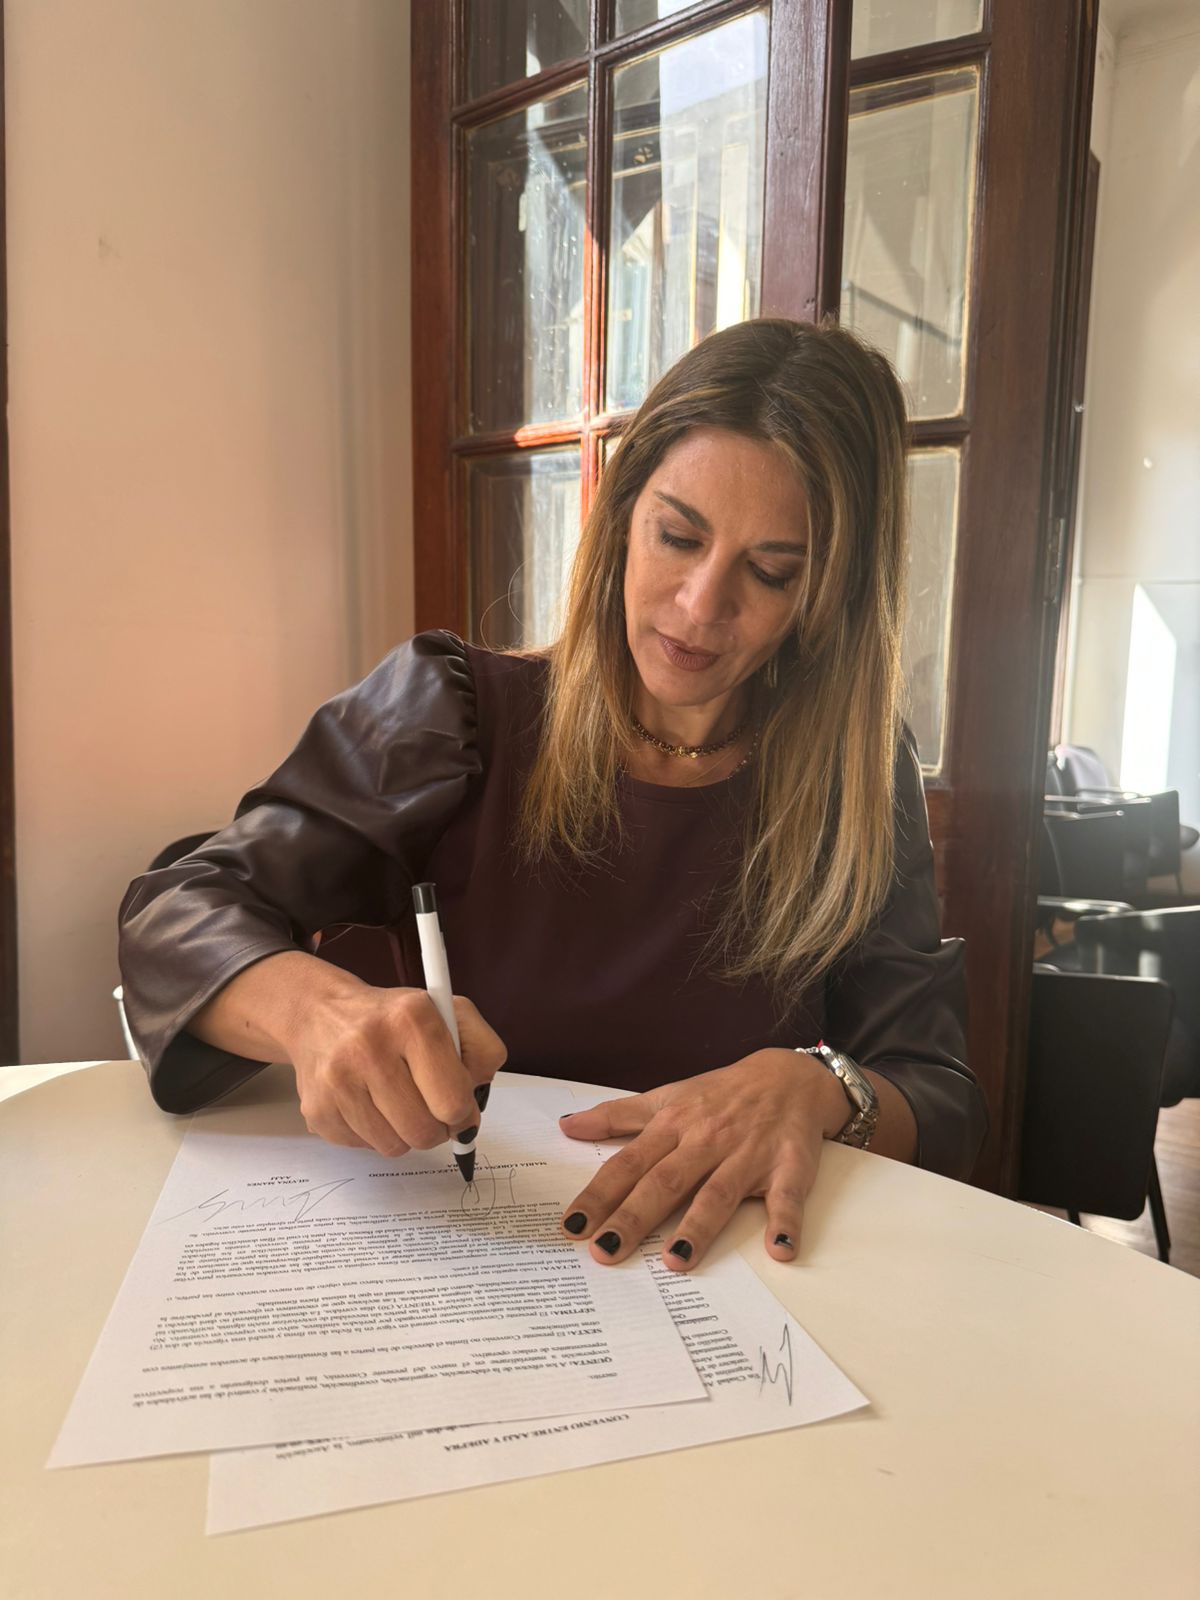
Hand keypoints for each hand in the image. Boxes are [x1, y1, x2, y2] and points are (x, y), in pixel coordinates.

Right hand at [285, 984, 506, 1156]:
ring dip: (404, 1133)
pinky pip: (365, 1148)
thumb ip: (482, 1052)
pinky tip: (369, 1102)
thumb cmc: (393, 1020)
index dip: (462, 1112)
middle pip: (425, 1132)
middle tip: (430, 1108)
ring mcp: (338, 1079)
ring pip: (394, 1147)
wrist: (321, 1013)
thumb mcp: (449, 1014)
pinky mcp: (317, 1108)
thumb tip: (472, 1110)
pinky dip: (374, 1133)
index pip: (452, 1100)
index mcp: (411, 1018)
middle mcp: (369, 1046)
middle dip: (436, 1128)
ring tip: (397, 1100)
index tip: (457, 1106)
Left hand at [557, 1049, 849, 1271]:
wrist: (791, 1077)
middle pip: (666, 1182)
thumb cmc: (722, 1094)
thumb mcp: (668, 1096)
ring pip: (718, 1193)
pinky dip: (786, 1223)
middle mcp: (707, 1141)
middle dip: (634, 1217)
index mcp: (674, 1125)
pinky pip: (787, 1198)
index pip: (629, 1164)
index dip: (600, 1194)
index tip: (572, 1226)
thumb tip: (567, 1128)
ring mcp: (749, 1155)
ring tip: (675, 1260)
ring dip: (698, 1226)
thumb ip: (618, 1116)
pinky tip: (779, 1250)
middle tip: (605, 1251)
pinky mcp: (790, 1167)